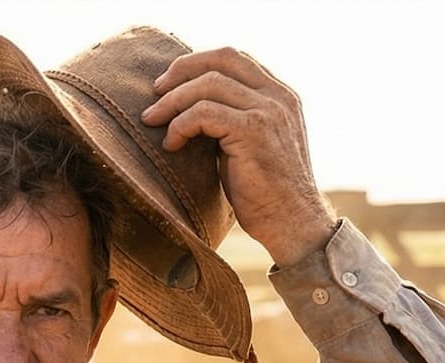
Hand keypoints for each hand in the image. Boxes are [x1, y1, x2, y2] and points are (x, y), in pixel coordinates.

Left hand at [139, 47, 337, 267]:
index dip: (197, 63)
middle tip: (154, 94)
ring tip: (152, 121)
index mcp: (279, 95)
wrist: (292, 222)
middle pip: (221, 58)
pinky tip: (171, 144)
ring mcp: (268, 111)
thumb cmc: (264, 192)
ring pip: (208, 84)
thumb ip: (231, 120)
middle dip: (181, 70)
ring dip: (172, 101)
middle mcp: (278, 96)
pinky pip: (204, 112)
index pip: (235, 58)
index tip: (169, 84)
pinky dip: (180, 124)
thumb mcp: (249, 145)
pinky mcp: (253, 131)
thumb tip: (188, 110)